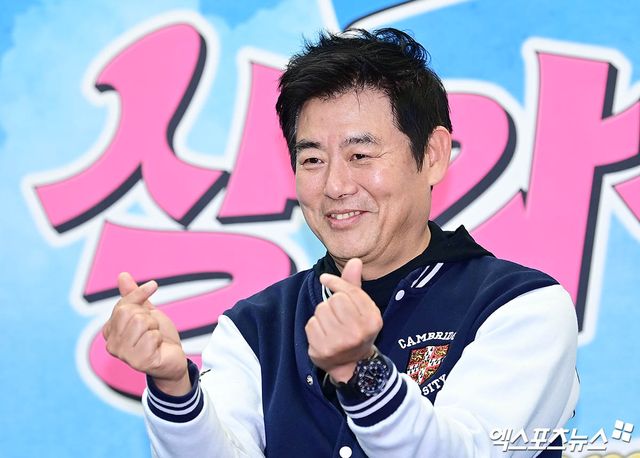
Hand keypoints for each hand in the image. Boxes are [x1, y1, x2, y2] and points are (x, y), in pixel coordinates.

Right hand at [102, 272, 190, 395]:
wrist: (174, 358)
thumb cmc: (159, 336)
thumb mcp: (147, 312)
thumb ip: (133, 296)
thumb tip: (122, 275)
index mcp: (110, 330)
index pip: (123, 304)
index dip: (141, 295)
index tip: (153, 287)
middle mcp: (112, 344)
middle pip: (132, 313)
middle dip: (149, 317)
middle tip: (153, 330)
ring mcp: (124, 355)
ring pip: (142, 323)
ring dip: (155, 328)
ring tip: (155, 339)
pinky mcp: (138, 362)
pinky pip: (152, 336)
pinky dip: (160, 339)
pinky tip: (158, 348)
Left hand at [305, 258, 382, 382]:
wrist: (352, 365)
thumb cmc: (355, 330)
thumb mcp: (361, 308)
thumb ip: (355, 285)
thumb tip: (355, 261)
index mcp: (372, 319)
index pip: (350, 292)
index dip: (336, 282)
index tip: (325, 279)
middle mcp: (359, 332)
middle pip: (334, 300)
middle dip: (331, 304)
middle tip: (337, 317)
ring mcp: (341, 343)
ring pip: (321, 311)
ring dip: (322, 316)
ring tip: (331, 327)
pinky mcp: (324, 350)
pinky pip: (311, 325)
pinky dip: (313, 328)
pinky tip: (323, 336)